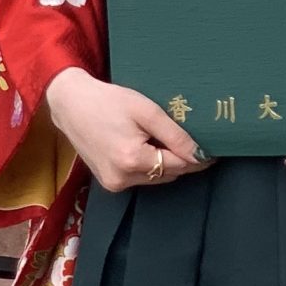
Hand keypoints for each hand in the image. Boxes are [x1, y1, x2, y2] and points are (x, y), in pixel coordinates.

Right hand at [46, 65, 205, 191]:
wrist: (70, 104)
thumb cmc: (109, 102)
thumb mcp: (147, 112)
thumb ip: (175, 135)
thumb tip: (199, 154)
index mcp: (132, 160)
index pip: (179, 165)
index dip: (198, 157)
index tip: (215, 148)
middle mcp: (121, 178)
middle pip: (169, 173)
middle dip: (183, 159)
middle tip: (192, 140)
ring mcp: (113, 183)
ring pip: (156, 177)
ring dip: (166, 163)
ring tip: (165, 139)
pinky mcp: (108, 182)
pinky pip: (140, 177)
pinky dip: (149, 165)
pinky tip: (147, 145)